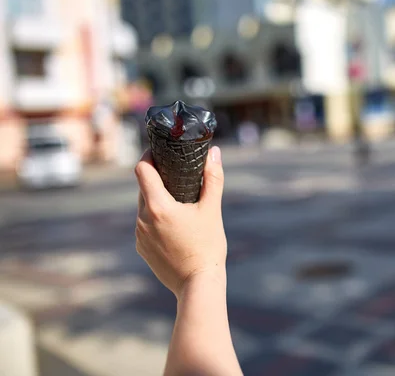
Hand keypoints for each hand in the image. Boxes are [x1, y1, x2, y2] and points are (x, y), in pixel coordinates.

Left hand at [135, 146, 225, 298]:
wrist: (198, 284)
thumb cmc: (208, 246)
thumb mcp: (212, 209)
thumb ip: (213, 178)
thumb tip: (214, 153)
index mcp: (158, 206)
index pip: (142, 170)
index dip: (148, 157)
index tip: (159, 152)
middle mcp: (142, 219)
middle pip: (144, 188)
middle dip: (158, 181)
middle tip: (178, 178)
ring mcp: (139, 236)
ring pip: (145, 208)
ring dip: (158, 202)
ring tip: (180, 206)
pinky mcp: (142, 249)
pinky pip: (146, 226)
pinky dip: (157, 221)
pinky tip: (176, 229)